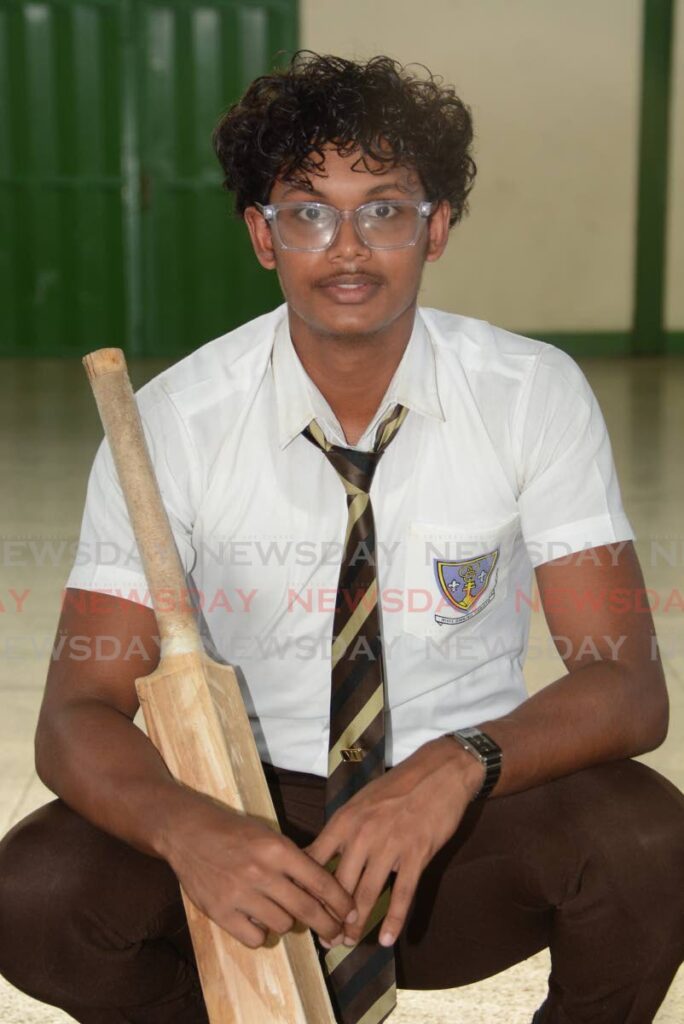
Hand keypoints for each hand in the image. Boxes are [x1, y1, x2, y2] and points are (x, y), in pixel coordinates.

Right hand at [161, 789, 357, 948]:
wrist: (187, 831)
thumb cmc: (233, 831)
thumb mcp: (268, 835)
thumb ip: (293, 861)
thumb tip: (322, 891)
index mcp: (277, 848)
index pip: (320, 882)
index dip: (341, 902)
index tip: (351, 914)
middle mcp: (261, 872)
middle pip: (306, 909)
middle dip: (328, 925)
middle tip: (337, 935)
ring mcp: (239, 894)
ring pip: (282, 925)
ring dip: (288, 923)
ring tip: (283, 914)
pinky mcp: (220, 912)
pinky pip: (255, 938)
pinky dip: (261, 933)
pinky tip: (258, 920)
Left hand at [303, 737, 483, 948]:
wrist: (438, 773)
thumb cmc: (397, 787)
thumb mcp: (360, 801)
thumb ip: (342, 829)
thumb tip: (320, 854)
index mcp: (345, 820)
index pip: (315, 860)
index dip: (306, 888)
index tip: (302, 908)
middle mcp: (362, 835)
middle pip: (339, 885)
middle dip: (330, 916)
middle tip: (326, 938)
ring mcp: (390, 846)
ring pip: (367, 895)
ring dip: (357, 924)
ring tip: (349, 942)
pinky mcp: (416, 855)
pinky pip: (402, 895)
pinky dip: (394, 920)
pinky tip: (387, 939)